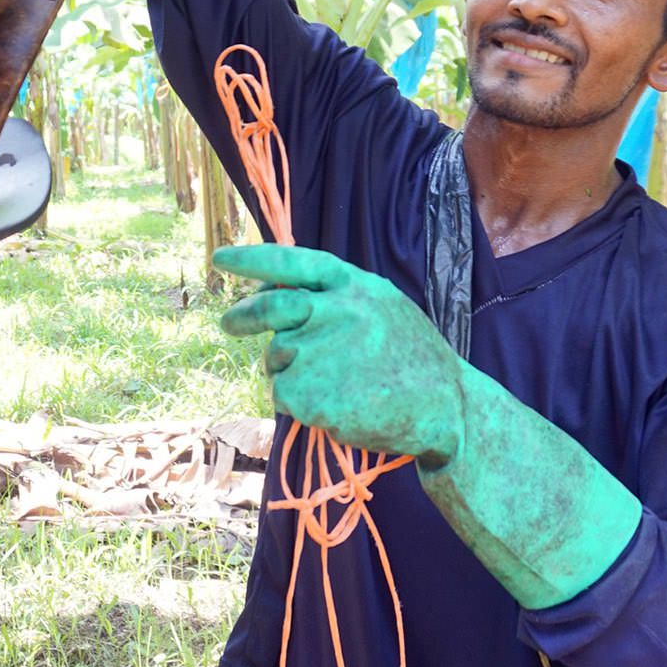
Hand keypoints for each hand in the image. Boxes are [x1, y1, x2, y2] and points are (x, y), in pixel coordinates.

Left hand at [214, 243, 463, 465]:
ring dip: (290, 372)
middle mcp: (334, 311)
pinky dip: (299, 403)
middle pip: (271, 308)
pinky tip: (336, 407)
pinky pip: (284, 395)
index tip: (220, 258)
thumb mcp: (381, 308)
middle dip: (242, 315)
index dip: (252, 260)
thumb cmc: (412, 359)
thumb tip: (275, 297)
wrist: (446, 408)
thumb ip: (336, 298)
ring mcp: (321, 352)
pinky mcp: (311, 393)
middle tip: (227, 323)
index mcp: (354, 286)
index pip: (292, 263)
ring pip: (278, 358)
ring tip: (336, 386)